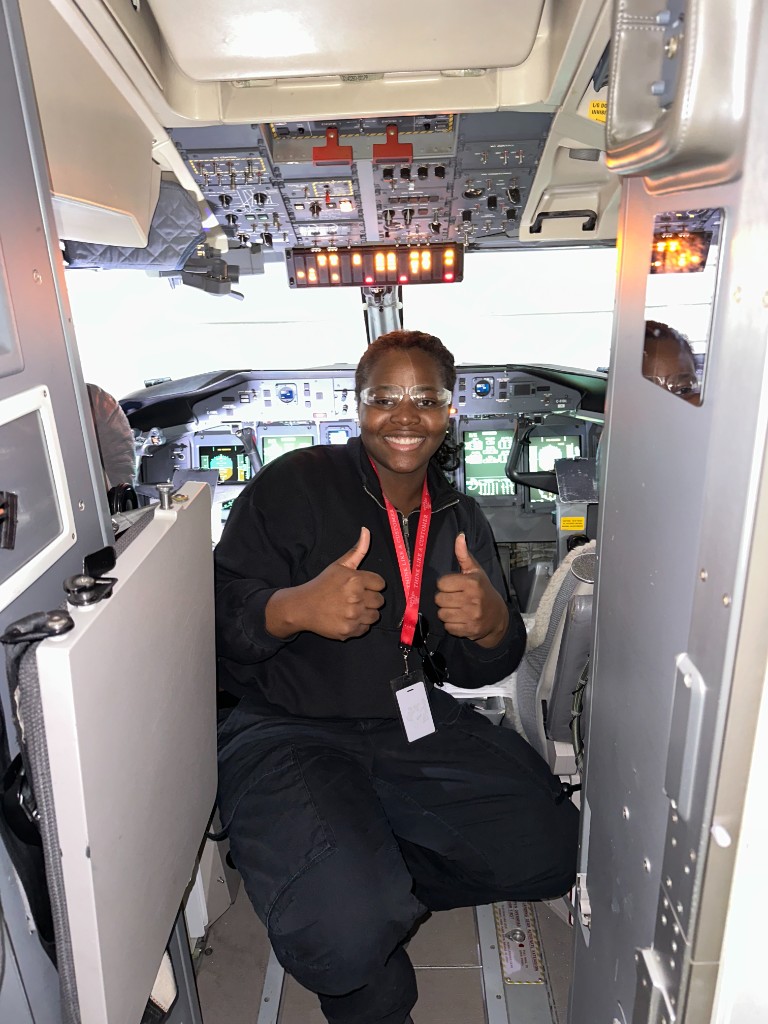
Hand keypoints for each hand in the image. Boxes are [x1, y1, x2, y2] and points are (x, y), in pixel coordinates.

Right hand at [265, 527, 385, 640]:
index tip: (361, 586)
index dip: (372, 584)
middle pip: (380, 601)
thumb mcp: (339, 566)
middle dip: (370, 599)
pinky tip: (346, 618)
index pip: (380, 584)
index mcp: (355, 579)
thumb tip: (366, 530)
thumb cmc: (323, 584)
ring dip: (366, 613)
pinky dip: (358, 625)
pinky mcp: (349, 631)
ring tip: (351, 608)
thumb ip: (357, 550)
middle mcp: (356, 598)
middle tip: (354, 598)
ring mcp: (353, 616)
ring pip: (375, 616)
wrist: (303, 607)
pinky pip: (365, 628)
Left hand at [435, 534, 508, 647]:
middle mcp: (472, 599)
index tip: (453, 586)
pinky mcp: (469, 630)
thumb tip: (460, 536)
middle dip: (444, 599)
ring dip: (446, 612)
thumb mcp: (475, 572)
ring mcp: (471, 616)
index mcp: (472, 583)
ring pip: (441, 614)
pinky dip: (451, 624)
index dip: (445, 585)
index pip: (441, 583)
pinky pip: (448, 627)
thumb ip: (464, 555)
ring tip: (457, 609)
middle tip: (455, 598)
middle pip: (439, 599)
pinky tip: (460, 619)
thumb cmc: (483, 591)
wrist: (498, 617)